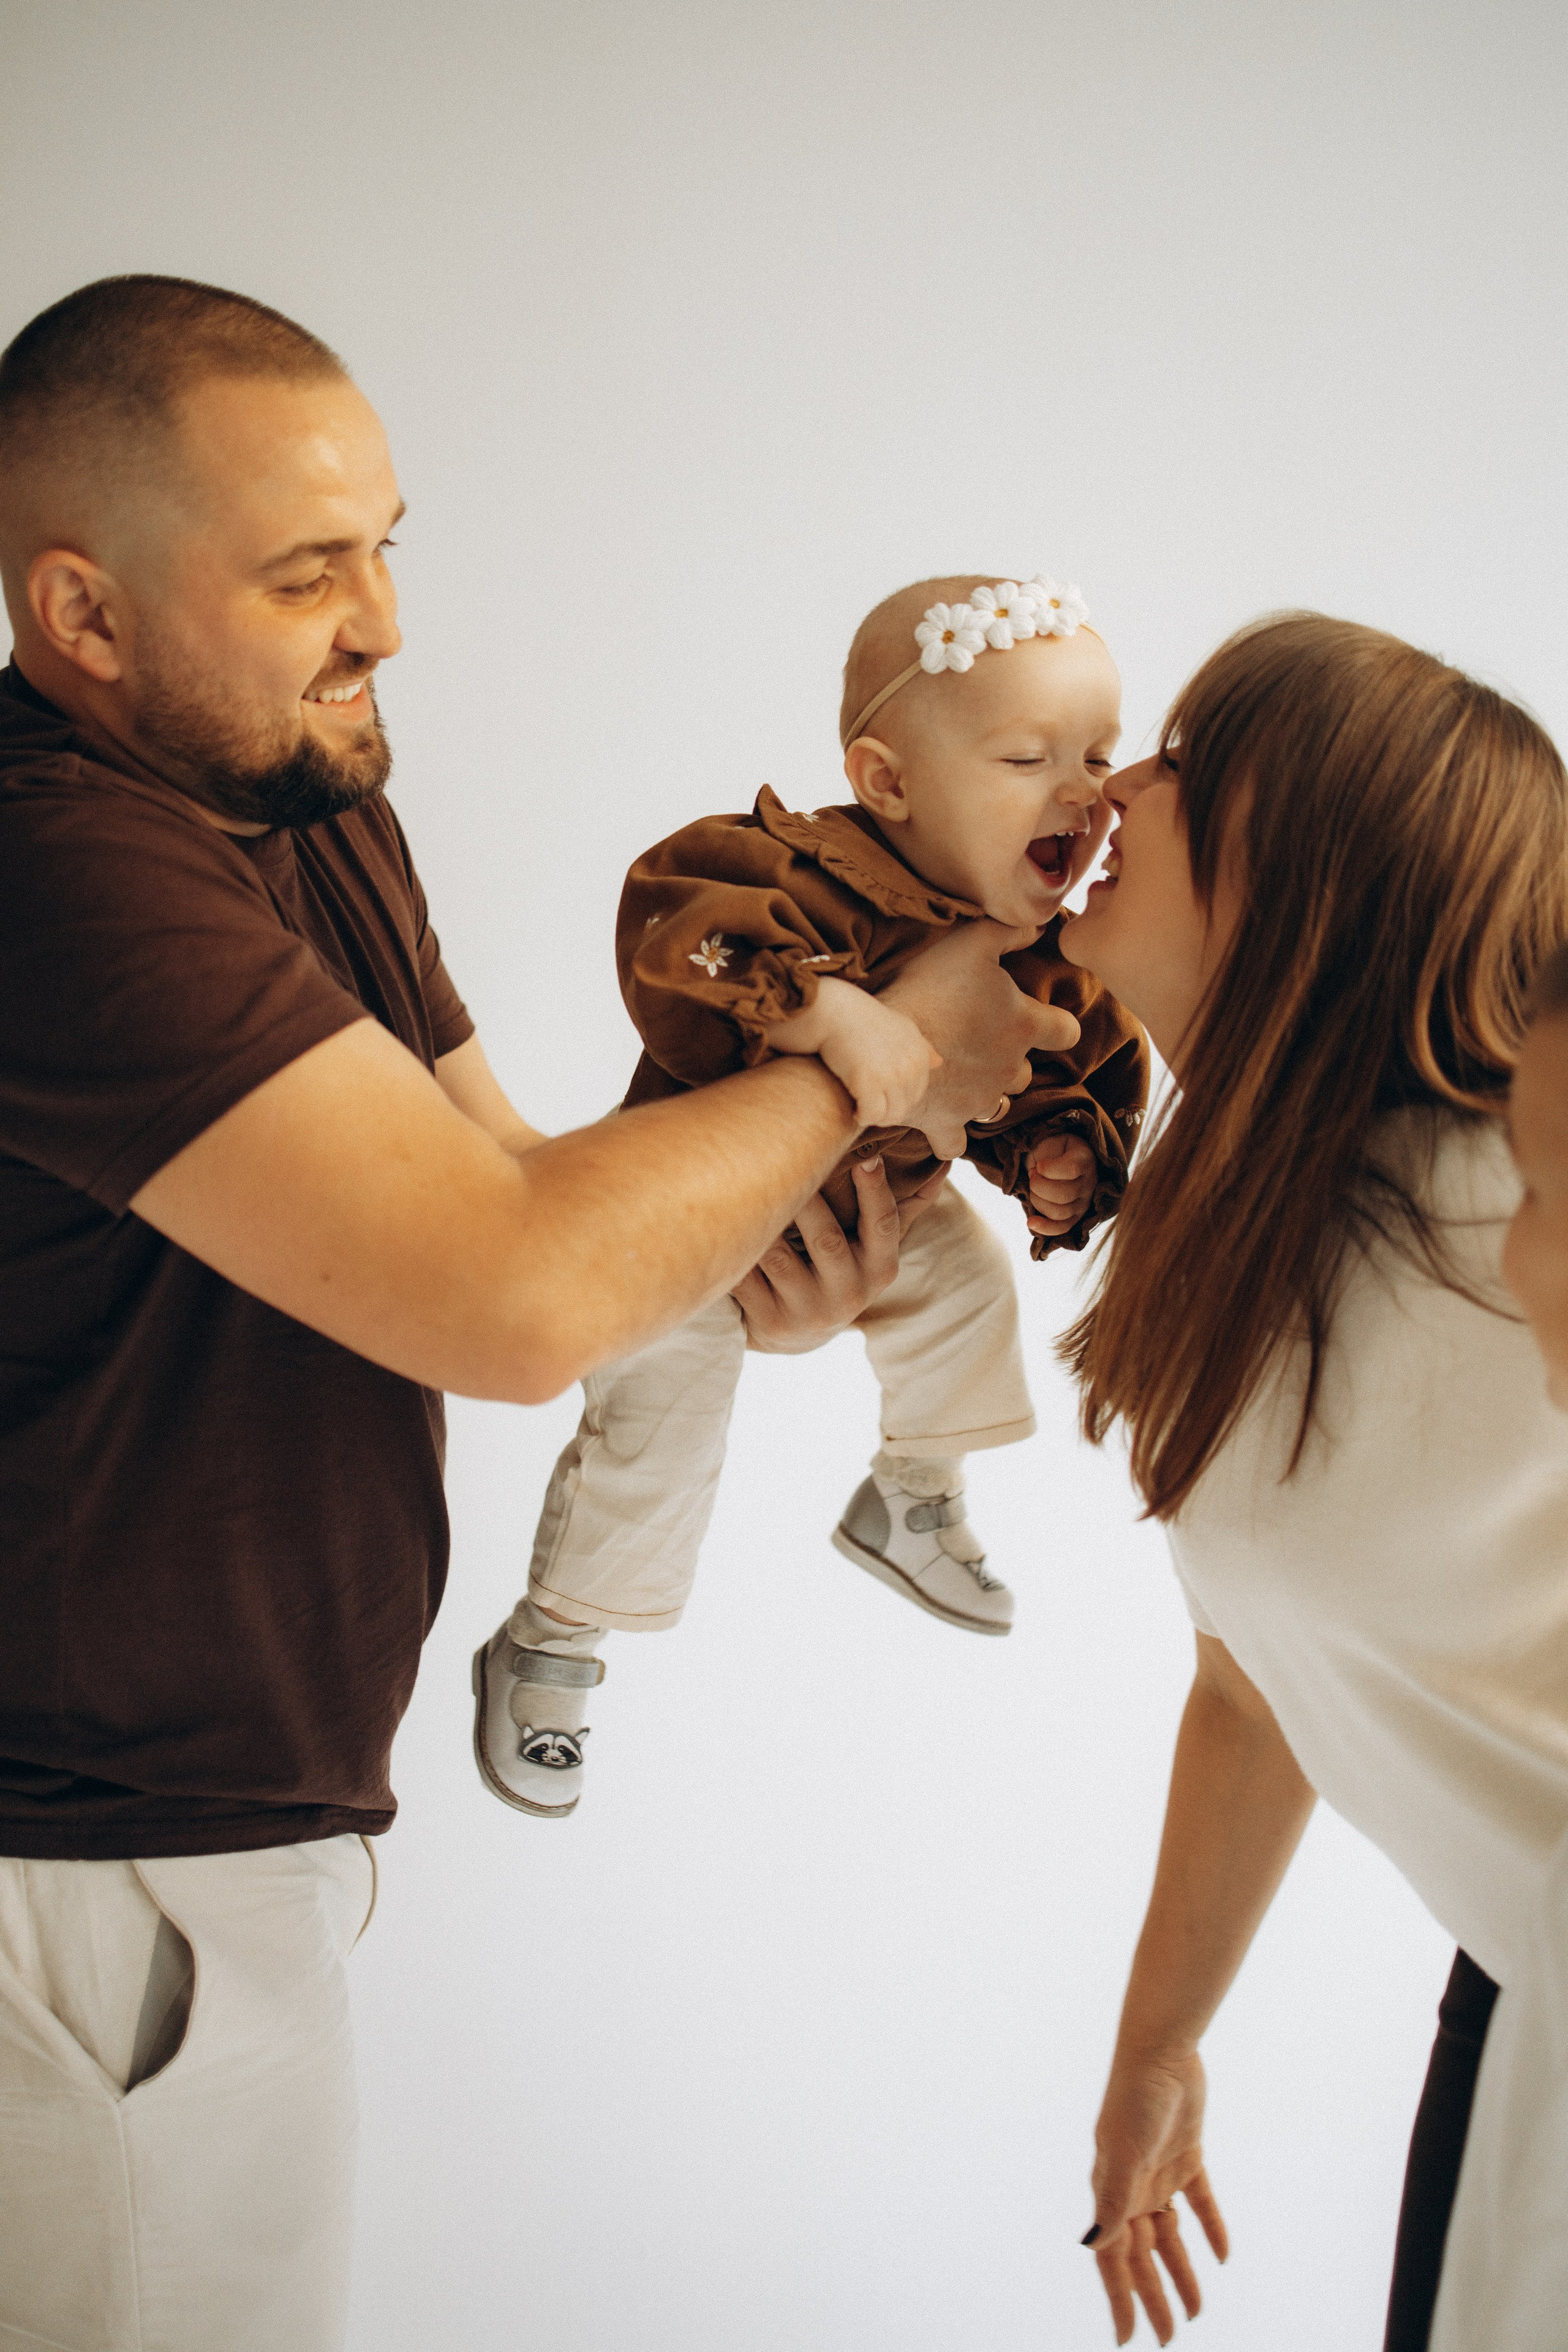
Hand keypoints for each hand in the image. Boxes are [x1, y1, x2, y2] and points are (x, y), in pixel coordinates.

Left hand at [733, 1156, 947, 1353]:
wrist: (799, 1333)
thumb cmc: (840, 1269)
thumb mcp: (875, 1247)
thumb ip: (905, 1205)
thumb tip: (944, 1160)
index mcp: (880, 1269)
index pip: (883, 1225)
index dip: (875, 1191)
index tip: (866, 1155)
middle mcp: (848, 1295)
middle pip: (826, 1238)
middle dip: (806, 1198)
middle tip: (785, 1156)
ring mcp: (808, 1312)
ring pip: (779, 1257)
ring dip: (762, 1221)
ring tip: (745, 1179)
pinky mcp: (770, 1323)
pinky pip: (746, 1278)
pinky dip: (734, 1249)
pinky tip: (721, 1219)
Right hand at [763, 975, 939, 1130]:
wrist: (834, 1011)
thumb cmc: (862, 1018)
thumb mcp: (900, 1026)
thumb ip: (921, 1046)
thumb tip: (939, 1062)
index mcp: (919, 1054)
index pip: (916, 1094)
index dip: (897, 1099)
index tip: (878, 1095)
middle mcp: (910, 1066)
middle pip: (904, 1107)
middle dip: (886, 1110)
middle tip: (866, 1104)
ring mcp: (892, 1076)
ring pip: (890, 1115)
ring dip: (874, 1117)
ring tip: (860, 1109)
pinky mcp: (869, 1083)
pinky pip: (871, 1115)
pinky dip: (862, 1117)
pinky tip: (852, 1110)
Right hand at [877, 921, 1081, 1158]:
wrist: (883, 1046)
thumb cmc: (929, 990)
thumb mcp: (972, 942)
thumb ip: (1011, 932)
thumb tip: (1040, 926)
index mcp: (1024, 1026)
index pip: (1066, 1031)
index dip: (1057, 1025)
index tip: (1042, 1021)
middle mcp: (1010, 1068)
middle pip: (1025, 1070)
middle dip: (1009, 1058)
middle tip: (978, 1040)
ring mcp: (980, 1101)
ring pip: (998, 1104)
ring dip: (985, 1092)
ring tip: (960, 1074)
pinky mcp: (947, 1124)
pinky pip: (956, 1143)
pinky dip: (951, 1134)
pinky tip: (941, 1121)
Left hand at [1025, 1132, 1097, 1238]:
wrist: (1060, 1159)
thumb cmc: (1055, 1150)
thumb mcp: (1052, 1141)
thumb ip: (1047, 1153)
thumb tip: (1039, 1172)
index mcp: (1085, 1159)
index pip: (1072, 1169)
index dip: (1049, 1169)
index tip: (1039, 1165)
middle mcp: (1089, 1183)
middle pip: (1064, 1195)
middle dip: (1038, 1185)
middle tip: (1032, 1175)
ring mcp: (1083, 1202)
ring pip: (1059, 1212)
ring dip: (1037, 1200)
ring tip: (1033, 1189)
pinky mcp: (1075, 1217)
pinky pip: (1062, 1228)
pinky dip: (1045, 1228)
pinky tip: (1031, 1222)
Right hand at [1084, 2048, 1228, 2346]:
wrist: (1160, 2052)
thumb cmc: (1135, 2099)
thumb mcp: (1124, 2154)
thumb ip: (1113, 2200)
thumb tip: (1095, 2245)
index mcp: (1112, 2193)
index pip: (1115, 2261)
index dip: (1120, 2301)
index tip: (1127, 2339)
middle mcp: (1132, 2189)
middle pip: (1144, 2257)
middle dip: (1154, 2299)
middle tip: (1169, 2339)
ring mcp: (1159, 2174)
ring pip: (1171, 2238)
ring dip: (1183, 2274)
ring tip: (1196, 2312)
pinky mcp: (1186, 2156)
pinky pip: (1200, 2204)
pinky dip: (1211, 2229)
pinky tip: (1223, 2256)